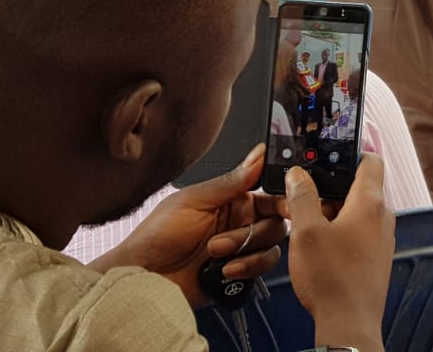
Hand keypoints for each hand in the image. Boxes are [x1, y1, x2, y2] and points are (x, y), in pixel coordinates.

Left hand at [92, 144, 287, 306]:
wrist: (143, 277)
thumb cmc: (157, 236)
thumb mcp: (193, 201)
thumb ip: (231, 181)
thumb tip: (259, 154)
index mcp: (232, 200)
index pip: (270, 194)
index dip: (284, 198)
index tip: (289, 204)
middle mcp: (240, 223)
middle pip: (275, 222)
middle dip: (252, 233)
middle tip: (225, 239)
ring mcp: (240, 249)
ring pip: (271, 247)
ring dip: (245, 252)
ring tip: (215, 254)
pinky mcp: (239, 273)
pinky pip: (260, 270)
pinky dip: (246, 269)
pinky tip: (223, 271)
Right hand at [286, 155, 392, 349]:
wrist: (349, 323)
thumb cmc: (332, 280)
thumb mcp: (306, 231)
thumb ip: (302, 197)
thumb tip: (299, 175)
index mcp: (370, 203)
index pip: (371, 160)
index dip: (350, 153)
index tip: (327, 156)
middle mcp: (383, 218)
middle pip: (359, 187)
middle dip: (331, 189)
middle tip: (304, 197)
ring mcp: (382, 239)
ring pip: (357, 212)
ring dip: (333, 213)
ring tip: (307, 226)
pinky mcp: (377, 258)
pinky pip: (360, 233)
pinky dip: (341, 232)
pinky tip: (319, 247)